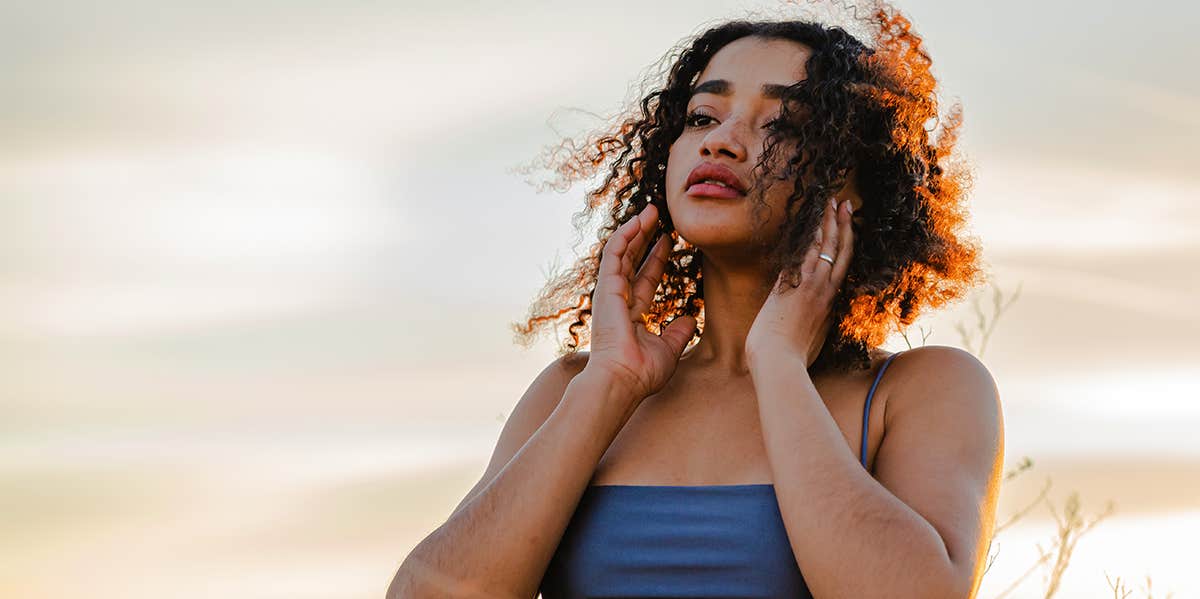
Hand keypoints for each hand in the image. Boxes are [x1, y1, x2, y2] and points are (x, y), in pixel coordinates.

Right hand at [584, 202, 697, 403]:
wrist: (622, 380)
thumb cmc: (642, 372)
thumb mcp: (669, 349)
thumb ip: (678, 332)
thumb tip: (690, 319)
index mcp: (632, 314)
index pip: (646, 278)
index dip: (657, 258)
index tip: (669, 240)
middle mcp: (619, 301)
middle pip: (633, 260)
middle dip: (645, 237)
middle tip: (657, 215)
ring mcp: (610, 294)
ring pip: (622, 252)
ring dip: (635, 230)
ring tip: (650, 210)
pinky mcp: (605, 288)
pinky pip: (613, 255)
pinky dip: (624, 236)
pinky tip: (636, 221)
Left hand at [746, 197, 854, 368]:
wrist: (779, 365)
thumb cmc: (789, 360)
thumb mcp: (808, 341)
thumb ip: (811, 327)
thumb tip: (807, 325)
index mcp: (829, 305)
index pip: (841, 268)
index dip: (846, 246)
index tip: (848, 230)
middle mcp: (825, 293)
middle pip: (840, 252)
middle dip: (844, 226)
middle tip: (846, 204)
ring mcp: (812, 288)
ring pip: (826, 248)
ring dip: (829, 223)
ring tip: (832, 202)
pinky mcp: (795, 286)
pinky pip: (807, 254)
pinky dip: (812, 236)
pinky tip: (814, 219)